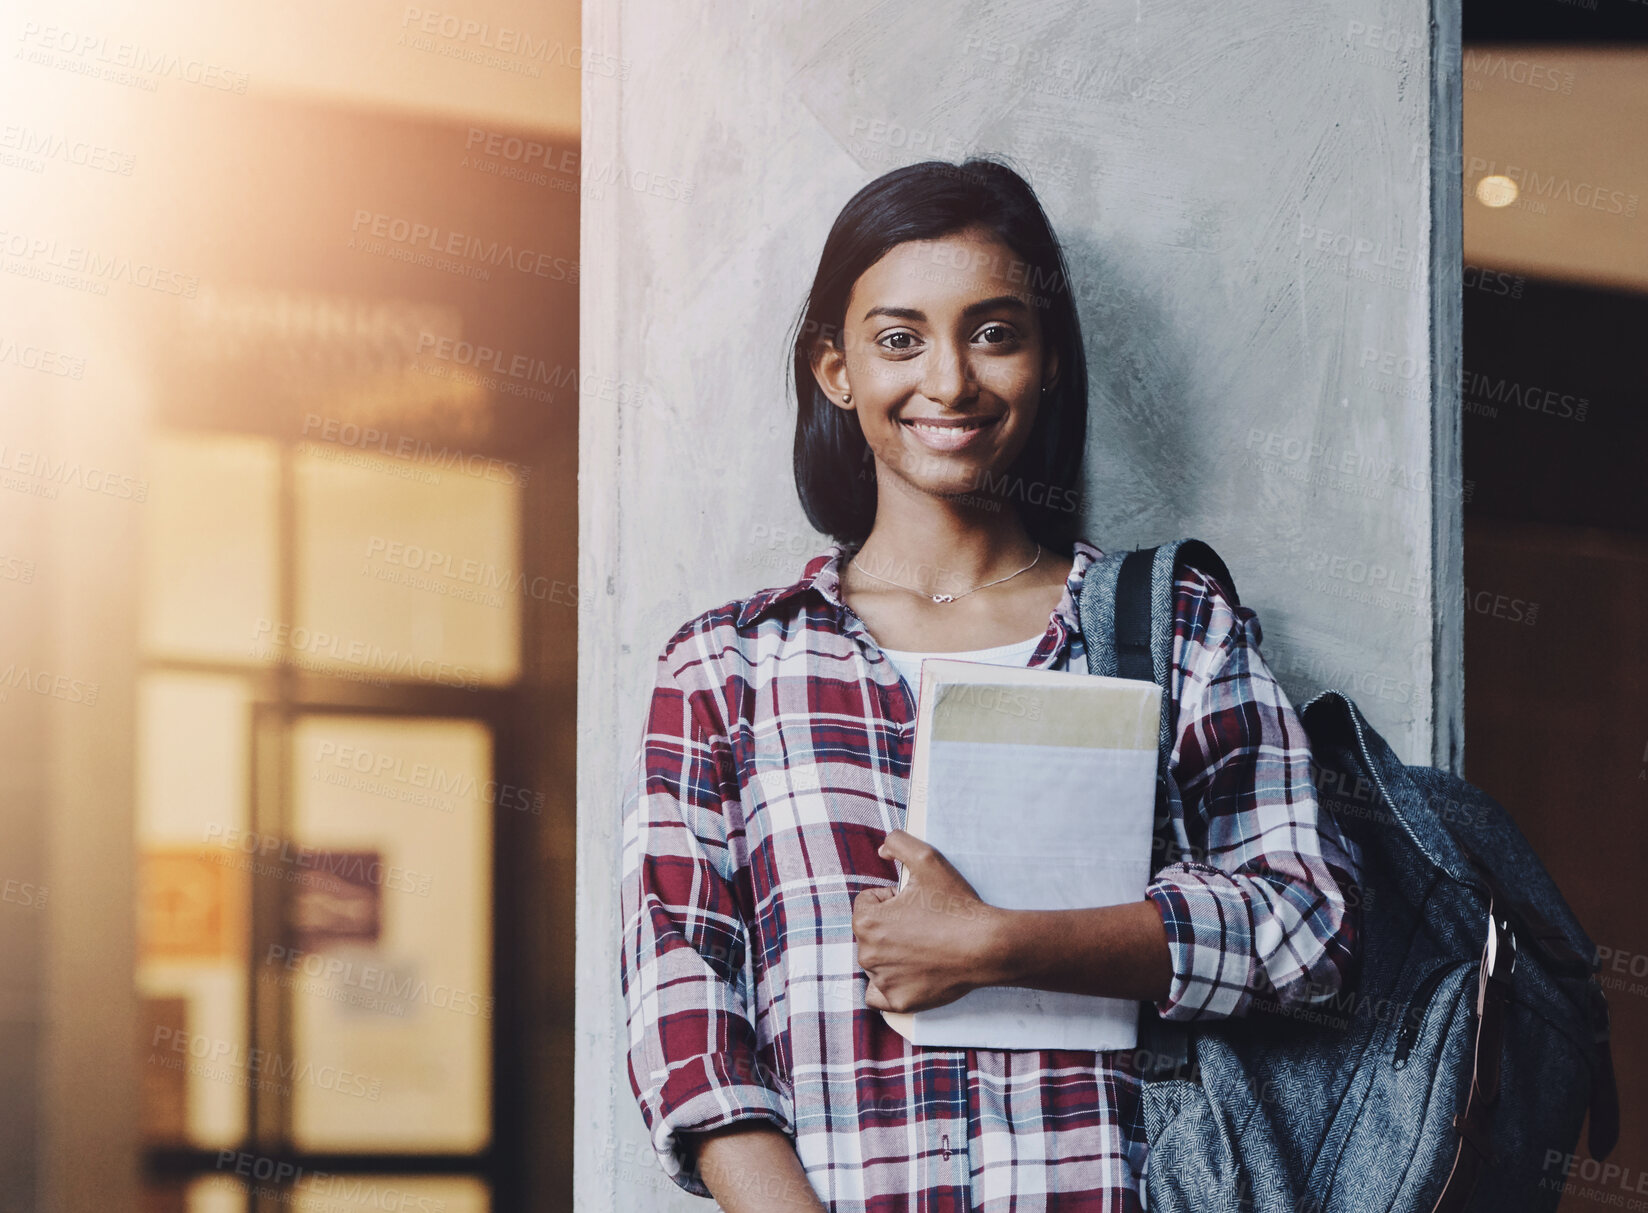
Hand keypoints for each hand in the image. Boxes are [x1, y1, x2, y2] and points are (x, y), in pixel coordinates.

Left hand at [852, 829, 1006, 1012]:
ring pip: (876, 961)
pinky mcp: (898, 1001)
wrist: (987, 945)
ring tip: (925, 947)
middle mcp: (867, 954)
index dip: (893, 899)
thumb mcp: (927, 858)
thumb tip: (881, 851)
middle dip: (891, 926)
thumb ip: (897, 842)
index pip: (868, 903)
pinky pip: (878, 995)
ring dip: (893, 953)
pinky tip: (908, 974)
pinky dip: (888, 986)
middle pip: (871, 933)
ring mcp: (883, 981)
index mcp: (866, 922)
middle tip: (924, 925)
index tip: (917, 904)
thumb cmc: (956, 904)